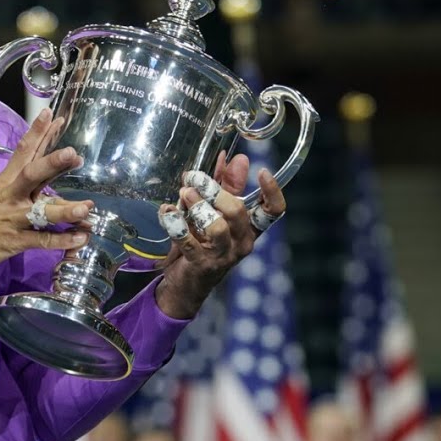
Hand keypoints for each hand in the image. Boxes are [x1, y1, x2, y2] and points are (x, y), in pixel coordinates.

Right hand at [0, 108, 93, 271]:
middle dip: (52, 163)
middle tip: (74, 153)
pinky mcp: (14, 241)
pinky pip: (42, 240)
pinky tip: (80, 238)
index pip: (23, 151)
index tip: (53, 114)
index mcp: (5, 181)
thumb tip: (45, 176)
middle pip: (32, 174)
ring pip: (42, 211)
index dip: (38, 132)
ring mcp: (13, 218)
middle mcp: (11, 196)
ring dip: (65, 210)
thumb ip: (19, 186)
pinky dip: (62, 240)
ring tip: (87, 207)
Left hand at [153, 152, 287, 319]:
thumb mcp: (214, 211)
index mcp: (249, 227)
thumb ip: (226, 185)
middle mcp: (242, 242)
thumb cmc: (202, 241)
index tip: (263, 172)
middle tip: (194, 178)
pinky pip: (189, 242)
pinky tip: (166, 212)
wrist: (185, 282)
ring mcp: (223, 255)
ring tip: (183, 194)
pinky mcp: (201, 264)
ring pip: (217, 227)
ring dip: (197, 206)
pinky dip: (175, 224)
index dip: (273, 192)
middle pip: (237, 212)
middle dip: (214, 190)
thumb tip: (237, 158)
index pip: (273, 211)